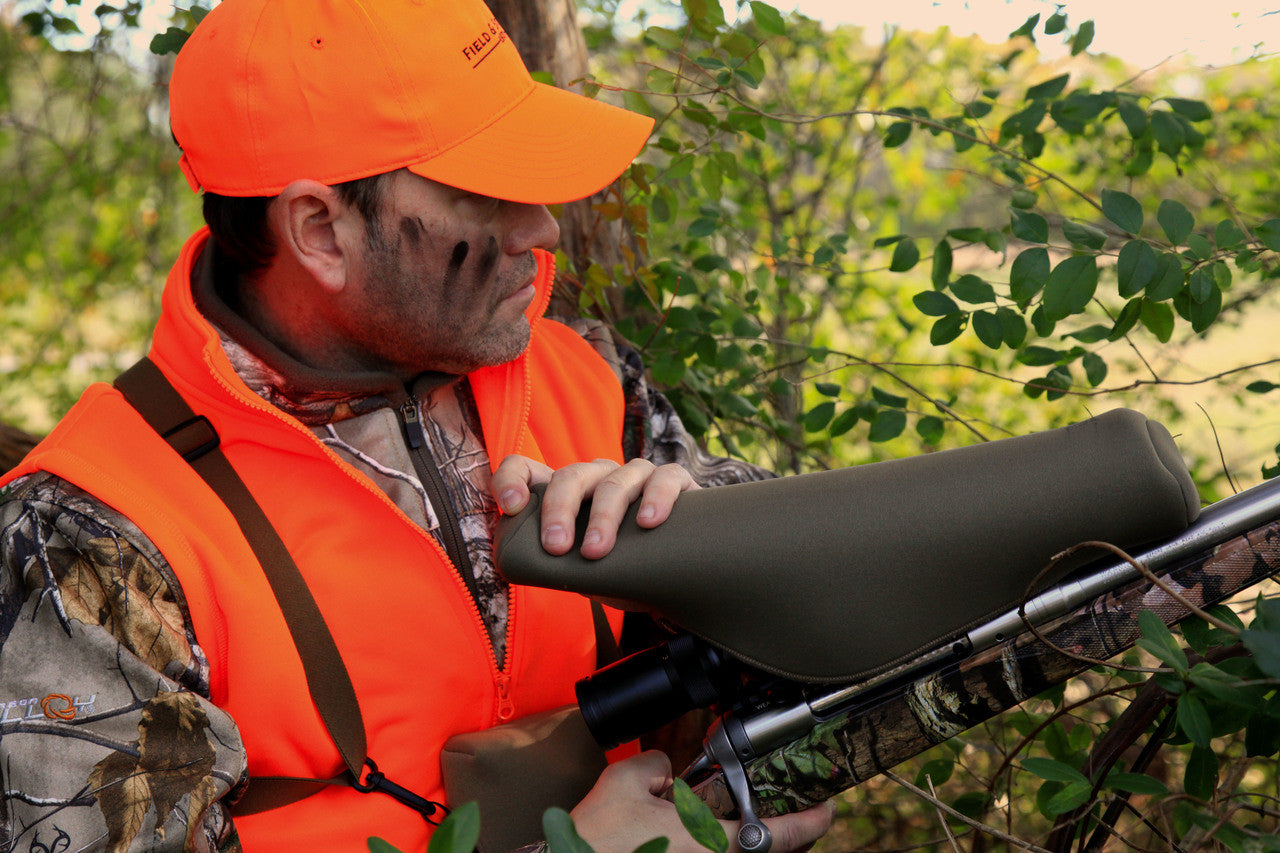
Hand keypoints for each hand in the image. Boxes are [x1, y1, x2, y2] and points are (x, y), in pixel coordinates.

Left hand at [492, 457, 697, 558]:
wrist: (678, 576)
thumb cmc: (622, 570)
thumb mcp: (582, 570)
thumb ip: (558, 563)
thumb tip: (527, 566)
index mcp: (568, 493)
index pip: (526, 468)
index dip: (511, 480)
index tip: (511, 507)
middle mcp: (598, 476)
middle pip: (570, 476)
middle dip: (559, 510)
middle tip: (556, 547)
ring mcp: (636, 475)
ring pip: (614, 481)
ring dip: (602, 516)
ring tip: (596, 551)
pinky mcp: (674, 480)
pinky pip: (665, 478)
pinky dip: (655, 498)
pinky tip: (648, 522)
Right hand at [570, 751, 833, 852]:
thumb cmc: (599, 837)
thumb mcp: (628, 779)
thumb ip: (660, 763)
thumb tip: (671, 771)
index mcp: (712, 843)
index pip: (780, 834)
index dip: (812, 821)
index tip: (828, 809)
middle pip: (763, 851)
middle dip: (781, 832)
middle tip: (790, 811)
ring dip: (744, 838)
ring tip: (737, 817)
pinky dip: (715, 845)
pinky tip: (696, 829)